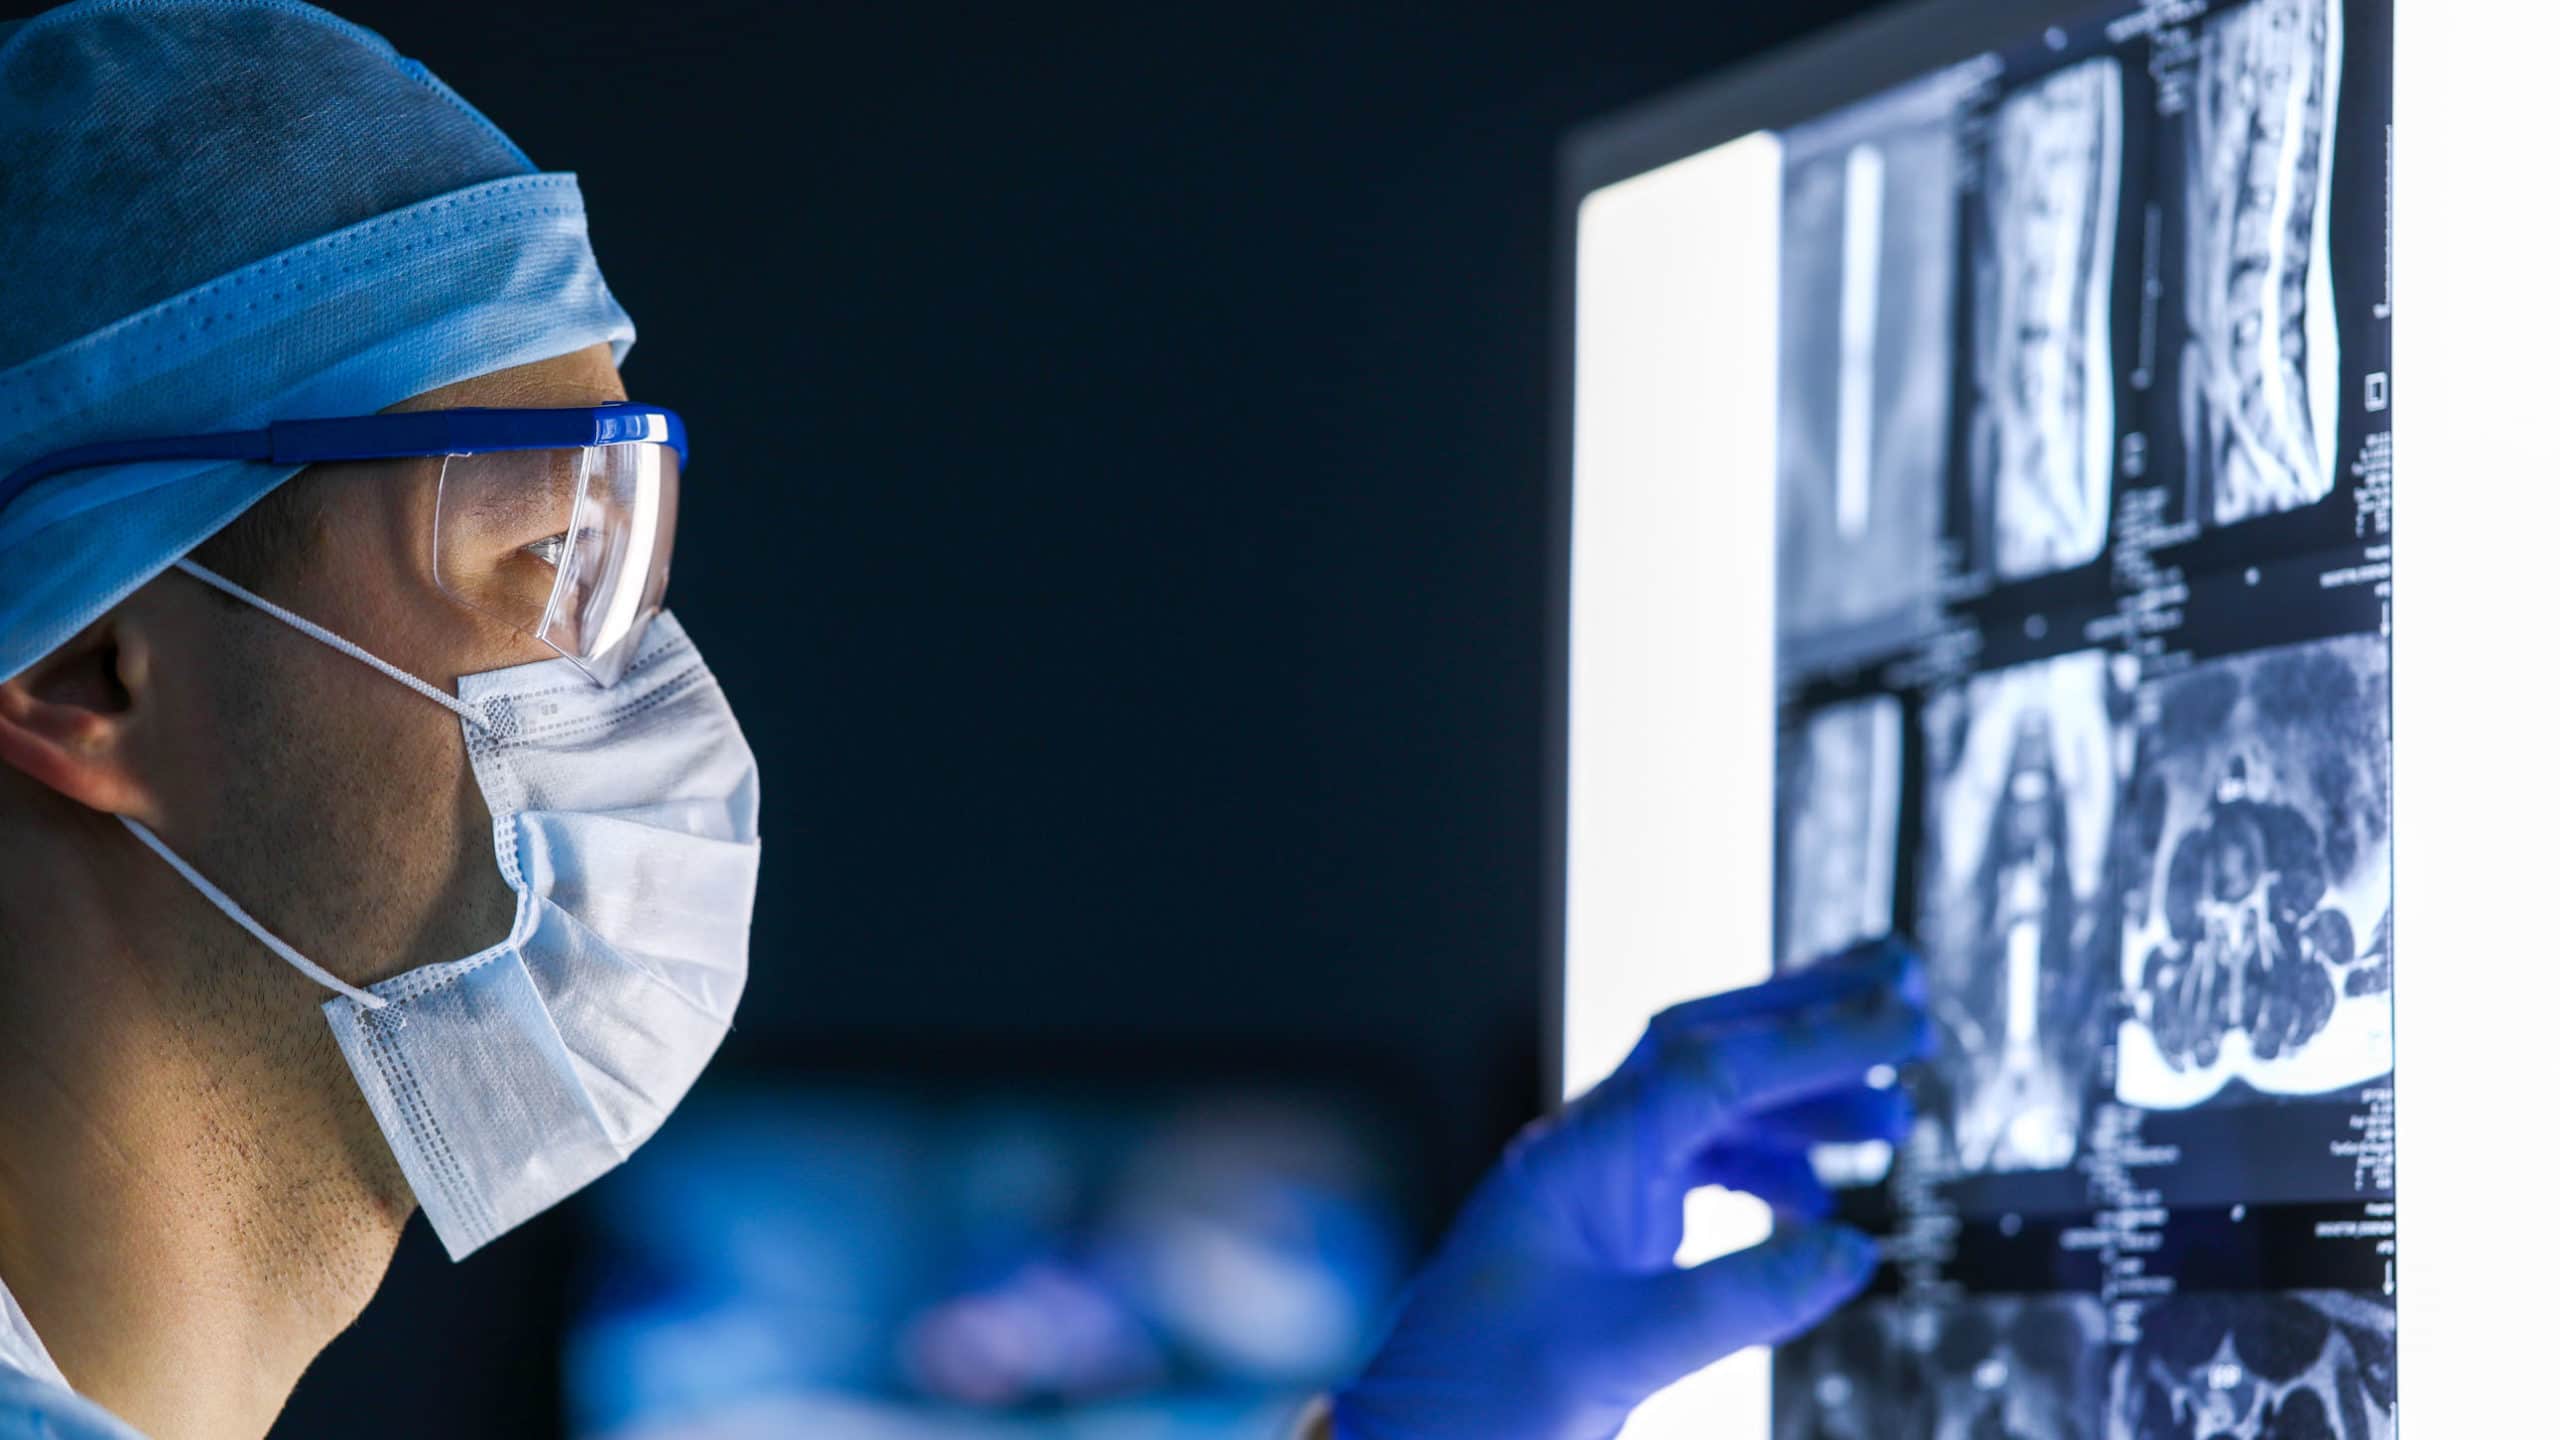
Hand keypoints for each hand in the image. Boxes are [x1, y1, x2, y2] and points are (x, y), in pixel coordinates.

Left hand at [1330, 938, 1930, 1439]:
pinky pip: (1698, 1162)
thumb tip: (1853, 1253)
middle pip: (1707, 1046)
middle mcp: (1588, 1150)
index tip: (1902, 1019)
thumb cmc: (1478, 1396)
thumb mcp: (1617, 1353)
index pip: (1713, 1066)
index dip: (1816, 1037)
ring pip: (1710, 1105)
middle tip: (1900, 983)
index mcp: (1581, 1157)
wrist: (1410, 1439)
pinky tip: (1817, 1199)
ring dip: (1799, 1097)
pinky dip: (1767, 1166)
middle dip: (1804, 1013)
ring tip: (1891, 1113)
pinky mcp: (1607, 1227)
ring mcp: (1597, 1184)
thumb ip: (1739, 1301)